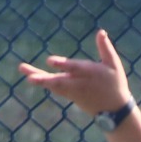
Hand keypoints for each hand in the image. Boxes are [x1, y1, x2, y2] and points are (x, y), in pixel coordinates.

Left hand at [18, 30, 132, 115]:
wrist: (113, 110)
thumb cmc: (115, 84)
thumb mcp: (114, 64)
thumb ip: (105, 48)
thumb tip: (101, 31)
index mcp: (89, 73)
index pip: (73, 68)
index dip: (61, 64)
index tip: (49, 61)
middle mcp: (78, 83)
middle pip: (58, 80)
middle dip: (43, 78)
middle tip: (29, 77)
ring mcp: (72, 90)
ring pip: (53, 85)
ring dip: (39, 79)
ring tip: (25, 72)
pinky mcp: (70, 95)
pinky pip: (55, 87)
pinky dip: (44, 82)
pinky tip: (32, 76)